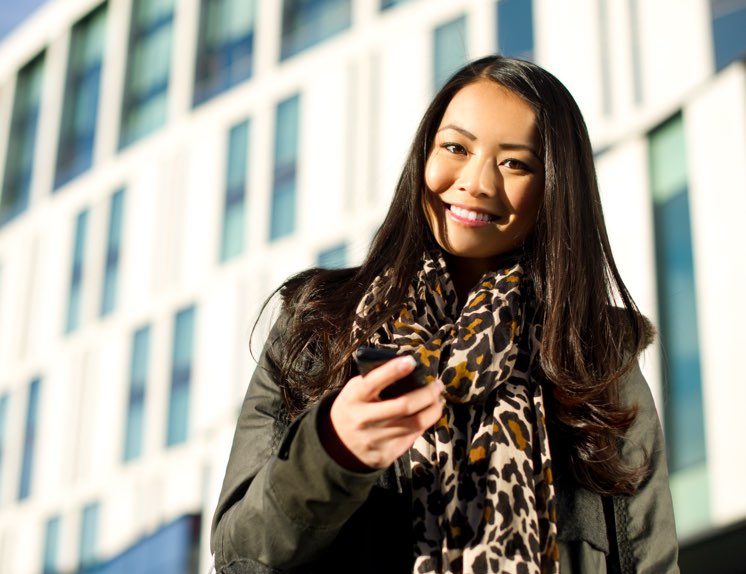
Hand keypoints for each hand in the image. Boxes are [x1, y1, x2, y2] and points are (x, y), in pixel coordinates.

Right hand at [321, 356, 444, 470]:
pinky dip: (425, 422)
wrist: (338, 445)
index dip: (393, 370)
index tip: (411, 361)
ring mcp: (375, 439)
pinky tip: (429, 414)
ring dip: (433, 409)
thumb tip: (409, 368)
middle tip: (438, 385)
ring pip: (415, 424)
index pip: (373, 382)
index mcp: (353, 398)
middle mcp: (363, 420)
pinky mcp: (386, 454)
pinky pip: (413, 436)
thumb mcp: (355, 391)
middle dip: (427, 394)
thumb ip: (375, 381)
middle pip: (403, 406)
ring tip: (439, 399)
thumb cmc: (353, 408)